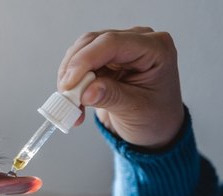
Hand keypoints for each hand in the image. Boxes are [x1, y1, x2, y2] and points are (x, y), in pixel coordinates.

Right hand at [58, 27, 183, 149]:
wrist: (156, 128)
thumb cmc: (156, 117)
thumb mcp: (136, 110)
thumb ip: (111, 97)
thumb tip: (85, 92)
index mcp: (155, 48)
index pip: (113, 43)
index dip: (86, 60)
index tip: (69, 84)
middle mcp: (137, 41)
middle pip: (93, 42)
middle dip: (74, 69)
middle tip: (66, 97)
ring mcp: (120, 48)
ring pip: (81, 50)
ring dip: (70, 77)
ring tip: (72, 105)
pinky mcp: (105, 58)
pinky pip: (79, 63)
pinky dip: (72, 82)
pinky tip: (75, 102)